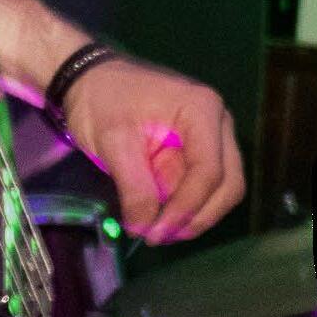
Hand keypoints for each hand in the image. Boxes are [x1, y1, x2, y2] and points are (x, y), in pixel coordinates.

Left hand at [58, 57, 244, 244]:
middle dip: (197, 216)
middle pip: (227, 183)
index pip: (209, 172)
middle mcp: (216, 123)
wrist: (89, 80)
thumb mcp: (114, 142)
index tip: (155, 234)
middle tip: (159, 236)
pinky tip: (157, 216)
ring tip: (154, 229)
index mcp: (202, 111)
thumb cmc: (103, 100)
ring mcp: (209, 137)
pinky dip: (183, 206)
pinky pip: (200, 187)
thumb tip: (145, 228)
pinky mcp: (195, 150)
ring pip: (219, 189)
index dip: (186, 209)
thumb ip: (135, 187)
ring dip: (192, 215)